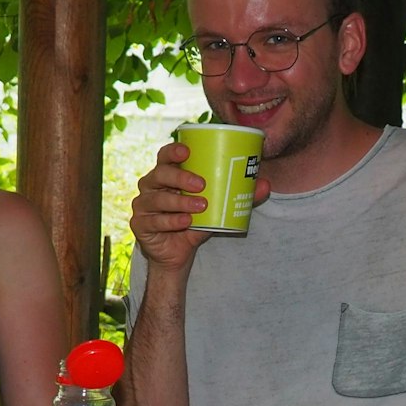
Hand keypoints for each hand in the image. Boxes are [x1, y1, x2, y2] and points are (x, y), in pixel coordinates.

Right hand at [129, 142, 269, 271]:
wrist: (179, 254)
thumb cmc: (196, 222)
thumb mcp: (217, 208)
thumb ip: (238, 196)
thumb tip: (264, 184)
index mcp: (167, 175)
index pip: (164, 156)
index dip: (172, 151)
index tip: (187, 151)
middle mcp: (151, 186)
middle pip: (158, 174)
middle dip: (179, 178)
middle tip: (202, 184)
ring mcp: (143, 206)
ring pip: (157, 199)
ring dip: (179, 202)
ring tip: (200, 206)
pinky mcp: (140, 225)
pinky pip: (154, 221)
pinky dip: (171, 222)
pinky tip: (185, 223)